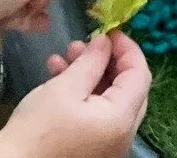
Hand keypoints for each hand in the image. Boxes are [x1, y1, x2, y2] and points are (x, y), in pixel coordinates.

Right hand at [0, 35, 150, 157]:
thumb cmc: (36, 130)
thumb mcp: (65, 88)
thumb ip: (92, 61)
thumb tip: (106, 41)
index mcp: (122, 120)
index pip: (140, 74)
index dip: (127, 48)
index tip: (109, 30)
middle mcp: (122, 136)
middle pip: (127, 87)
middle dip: (105, 61)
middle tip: (83, 45)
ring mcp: (107, 146)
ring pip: (108, 100)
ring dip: (88, 75)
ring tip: (63, 57)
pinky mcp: (91, 151)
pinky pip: (96, 116)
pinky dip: (82, 96)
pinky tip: (57, 78)